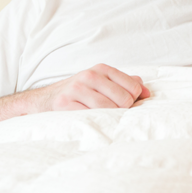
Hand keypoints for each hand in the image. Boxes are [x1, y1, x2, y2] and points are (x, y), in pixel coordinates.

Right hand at [30, 63, 149, 112]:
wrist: (43, 100)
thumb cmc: (79, 94)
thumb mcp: (102, 84)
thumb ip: (126, 84)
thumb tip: (148, 93)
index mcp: (101, 69)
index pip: (134, 87)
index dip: (134, 100)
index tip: (126, 106)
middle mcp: (89, 75)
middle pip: (124, 99)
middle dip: (122, 110)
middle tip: (113, 115)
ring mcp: (77, 88)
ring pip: (109, 108)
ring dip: (110, 118)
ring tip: (104, 120)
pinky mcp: (65, 104)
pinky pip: (92, 116)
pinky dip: (97, 123)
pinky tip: (94, 122)